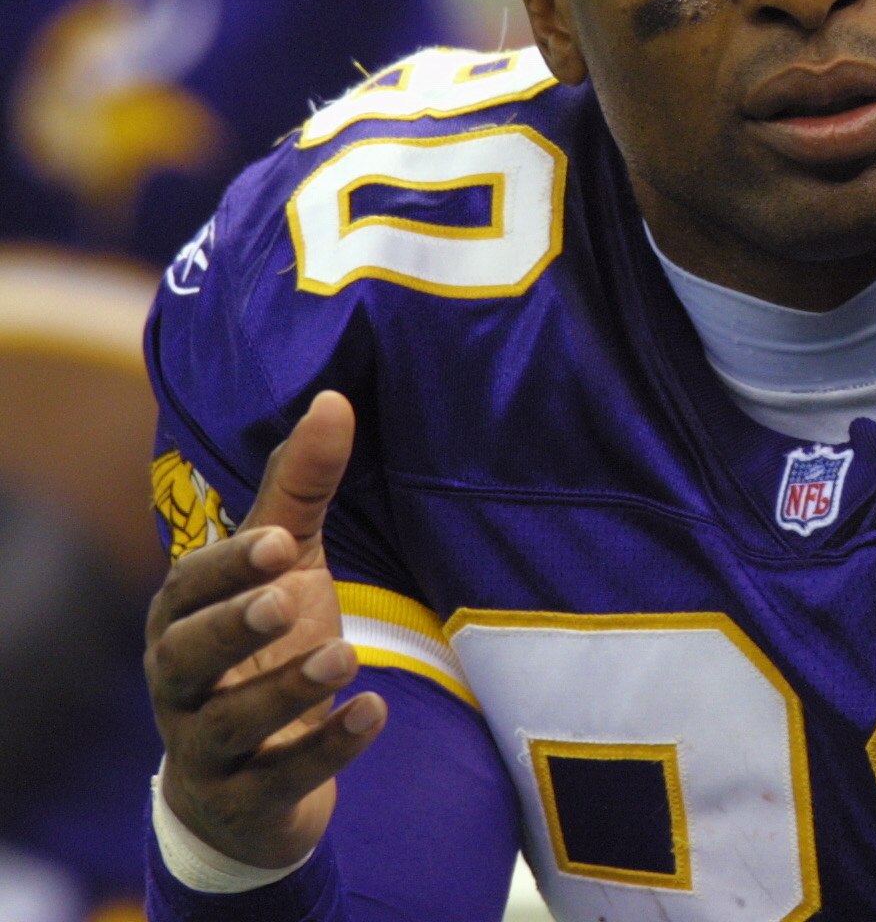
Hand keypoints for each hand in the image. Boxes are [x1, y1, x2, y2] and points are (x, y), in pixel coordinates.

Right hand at [145, 392, 385, 868]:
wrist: (252, 782)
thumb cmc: (265, 647)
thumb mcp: (287, 566)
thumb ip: (301, 490)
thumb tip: (334, 398)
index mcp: (182, 621)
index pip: (188, 589)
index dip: (228, 566)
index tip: (278, 542)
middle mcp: (180, 685)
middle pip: (186, 655)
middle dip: (233, 626)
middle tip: (288, 599)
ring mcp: (209, 748)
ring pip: (229, 722)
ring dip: (287, 689)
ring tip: (345, 656)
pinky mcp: (249, 799)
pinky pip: (280, 780)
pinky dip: (326, 749)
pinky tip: (372, 714)